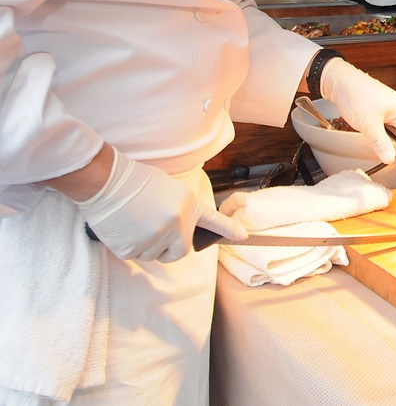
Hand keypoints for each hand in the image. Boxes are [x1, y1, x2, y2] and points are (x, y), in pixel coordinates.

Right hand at [75, 148, 247, 262]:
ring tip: (135, 222)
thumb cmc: (136, 181)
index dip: (228, 229)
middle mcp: (177, 223)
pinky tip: (123, 228)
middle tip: (156, 236)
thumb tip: (177, 229)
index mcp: (188, 205)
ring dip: (146, 246)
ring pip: (154, 255)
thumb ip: (179, 210)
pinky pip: (134, 256)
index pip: (213, 220)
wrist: (109, 181)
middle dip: (170, 250)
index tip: (243, 237)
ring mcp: (156, 238)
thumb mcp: (170, 190)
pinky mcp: (133, 248)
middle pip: (179, 251)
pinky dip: (128, 247)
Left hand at [320, 57, 395, 162]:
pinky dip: (383, 134)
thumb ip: (381, 144)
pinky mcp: (378, 107)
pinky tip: (377, 139)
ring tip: (385, 151)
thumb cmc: (355, 95)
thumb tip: (390, 158)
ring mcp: (388, 106)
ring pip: (395, 130)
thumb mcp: (369, 126)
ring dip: (391, 141)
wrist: (339, 81)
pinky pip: (386, 125)